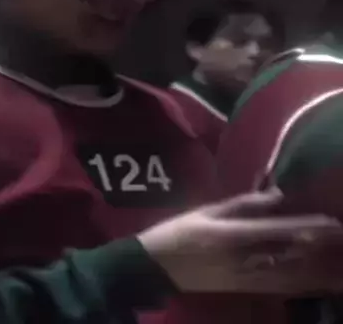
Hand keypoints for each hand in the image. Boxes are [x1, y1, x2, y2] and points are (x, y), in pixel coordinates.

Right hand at [138, 189, 342, 294]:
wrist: (159, 265)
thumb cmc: (180, 231)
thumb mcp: (207, 211)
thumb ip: (242, 205)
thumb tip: (275, 196)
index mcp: (232, 235)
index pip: (278, 230)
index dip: (307, 227)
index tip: (333, 223)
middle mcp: (244, 259)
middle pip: (291, 256)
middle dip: (322, 251)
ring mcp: (245, 278)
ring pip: (291, 277)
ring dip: (318, 272)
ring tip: (341, 269)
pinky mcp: (244, 288)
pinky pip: (280, 288)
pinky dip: (302, 284)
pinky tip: (317, 282)